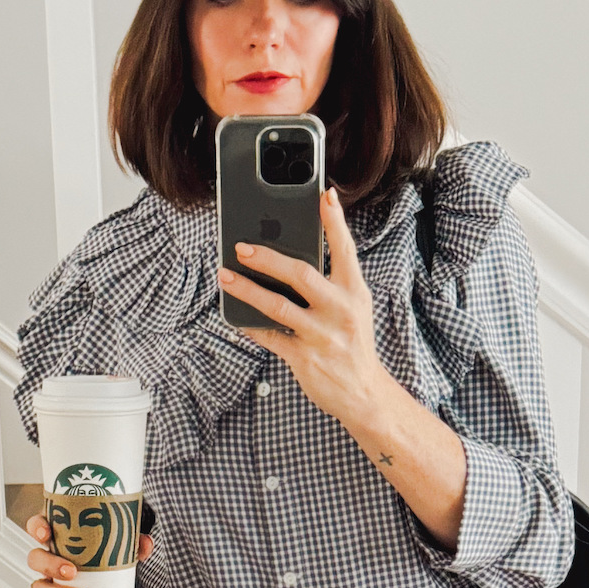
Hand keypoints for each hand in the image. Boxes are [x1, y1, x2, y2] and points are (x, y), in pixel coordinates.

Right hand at [25, 510, 153, 587]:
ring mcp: (48, 586)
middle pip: (35, 559)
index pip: (38, 527)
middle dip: (49, 565)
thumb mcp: (123, 549)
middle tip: (71, 572)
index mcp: (58, 539)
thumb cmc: (109, 561)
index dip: (37, 528)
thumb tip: (146, 544)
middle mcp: (47, 561)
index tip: (46, 534)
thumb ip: (135, 544)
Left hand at [217, 186, 391, 433]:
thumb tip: (291, 258)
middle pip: (301, 274)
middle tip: (241, 246)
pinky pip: (270, 337)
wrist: (363, 393)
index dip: (334, 221)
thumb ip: (331, 282)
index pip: (345, 249)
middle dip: (267, 258)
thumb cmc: (352, 343)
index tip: (324, 195)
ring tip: (225, 276)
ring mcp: (321, 335)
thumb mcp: (353, 308)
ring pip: (277, 306)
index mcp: (354, 292)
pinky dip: (250, 325)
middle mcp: (340, 310)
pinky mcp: (304, 358)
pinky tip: (234, 315)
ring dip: (246, 289)